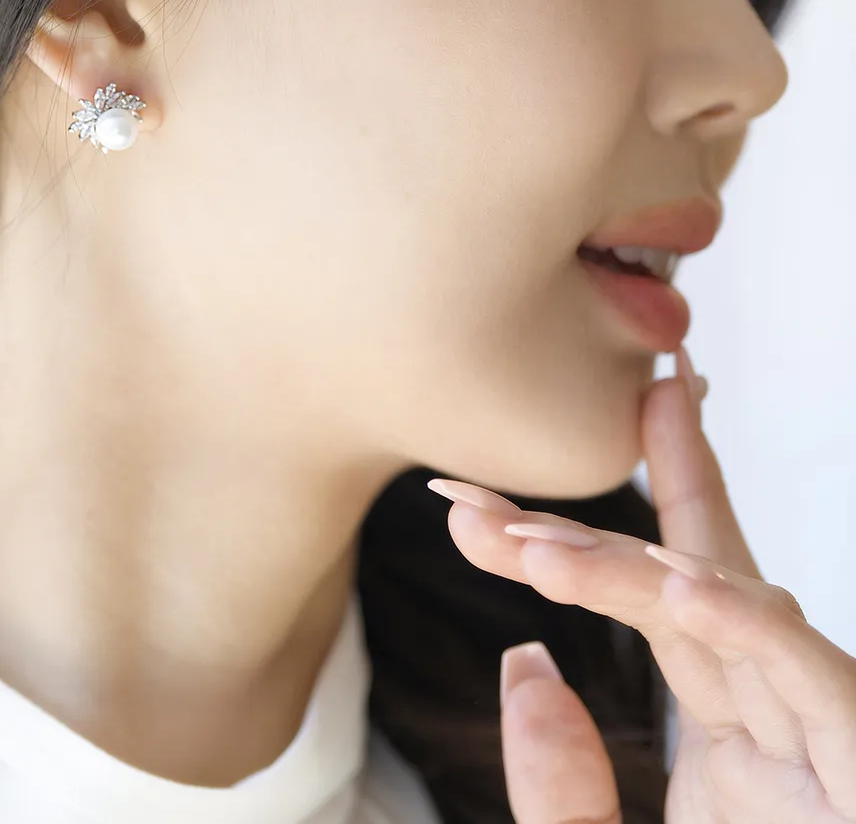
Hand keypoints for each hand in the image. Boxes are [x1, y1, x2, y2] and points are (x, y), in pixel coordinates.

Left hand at [427, 346, 855, 822]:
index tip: (463, 507)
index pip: (650, 605)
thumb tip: (523, 659)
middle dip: (590, 517)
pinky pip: (819, 688)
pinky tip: (683, 591)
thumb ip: (561, 790)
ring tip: (531, 551)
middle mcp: (781, 724)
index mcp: (735, 737)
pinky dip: (758, 634)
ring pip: (736, 617)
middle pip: (690, 581)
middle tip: (477, 491)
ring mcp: (828, 747)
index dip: (566, 545)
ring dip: (632, 571)